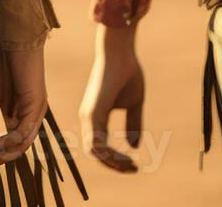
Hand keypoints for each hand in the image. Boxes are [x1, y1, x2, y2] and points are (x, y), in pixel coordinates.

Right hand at [0, 46, 47, 171]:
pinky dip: (6, 142)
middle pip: (15, 151)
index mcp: (19, 118)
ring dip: (0, 155)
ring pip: (20, 146)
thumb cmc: (1, 65)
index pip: (8, 146)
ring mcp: (35, 114)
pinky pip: (22, 133)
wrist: (14, 41)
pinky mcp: (36, 106)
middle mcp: (30, 119)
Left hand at [80, 24, 144, 172]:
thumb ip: (133, 123)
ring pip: (94, 150)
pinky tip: (126, 157)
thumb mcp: (134, 103)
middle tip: (133, 169)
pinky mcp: (93, 112)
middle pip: (94, 152)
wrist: (120, 52)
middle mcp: (88, 117)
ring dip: (113, 162)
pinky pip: (97, 141)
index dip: (115, 158)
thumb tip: (134, 146)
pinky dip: (110, 154)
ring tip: (131, 166)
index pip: (99, 146)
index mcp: (95, 116)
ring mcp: (88, 115)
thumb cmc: (127, 72)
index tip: (134, 165)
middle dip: (114, 164)